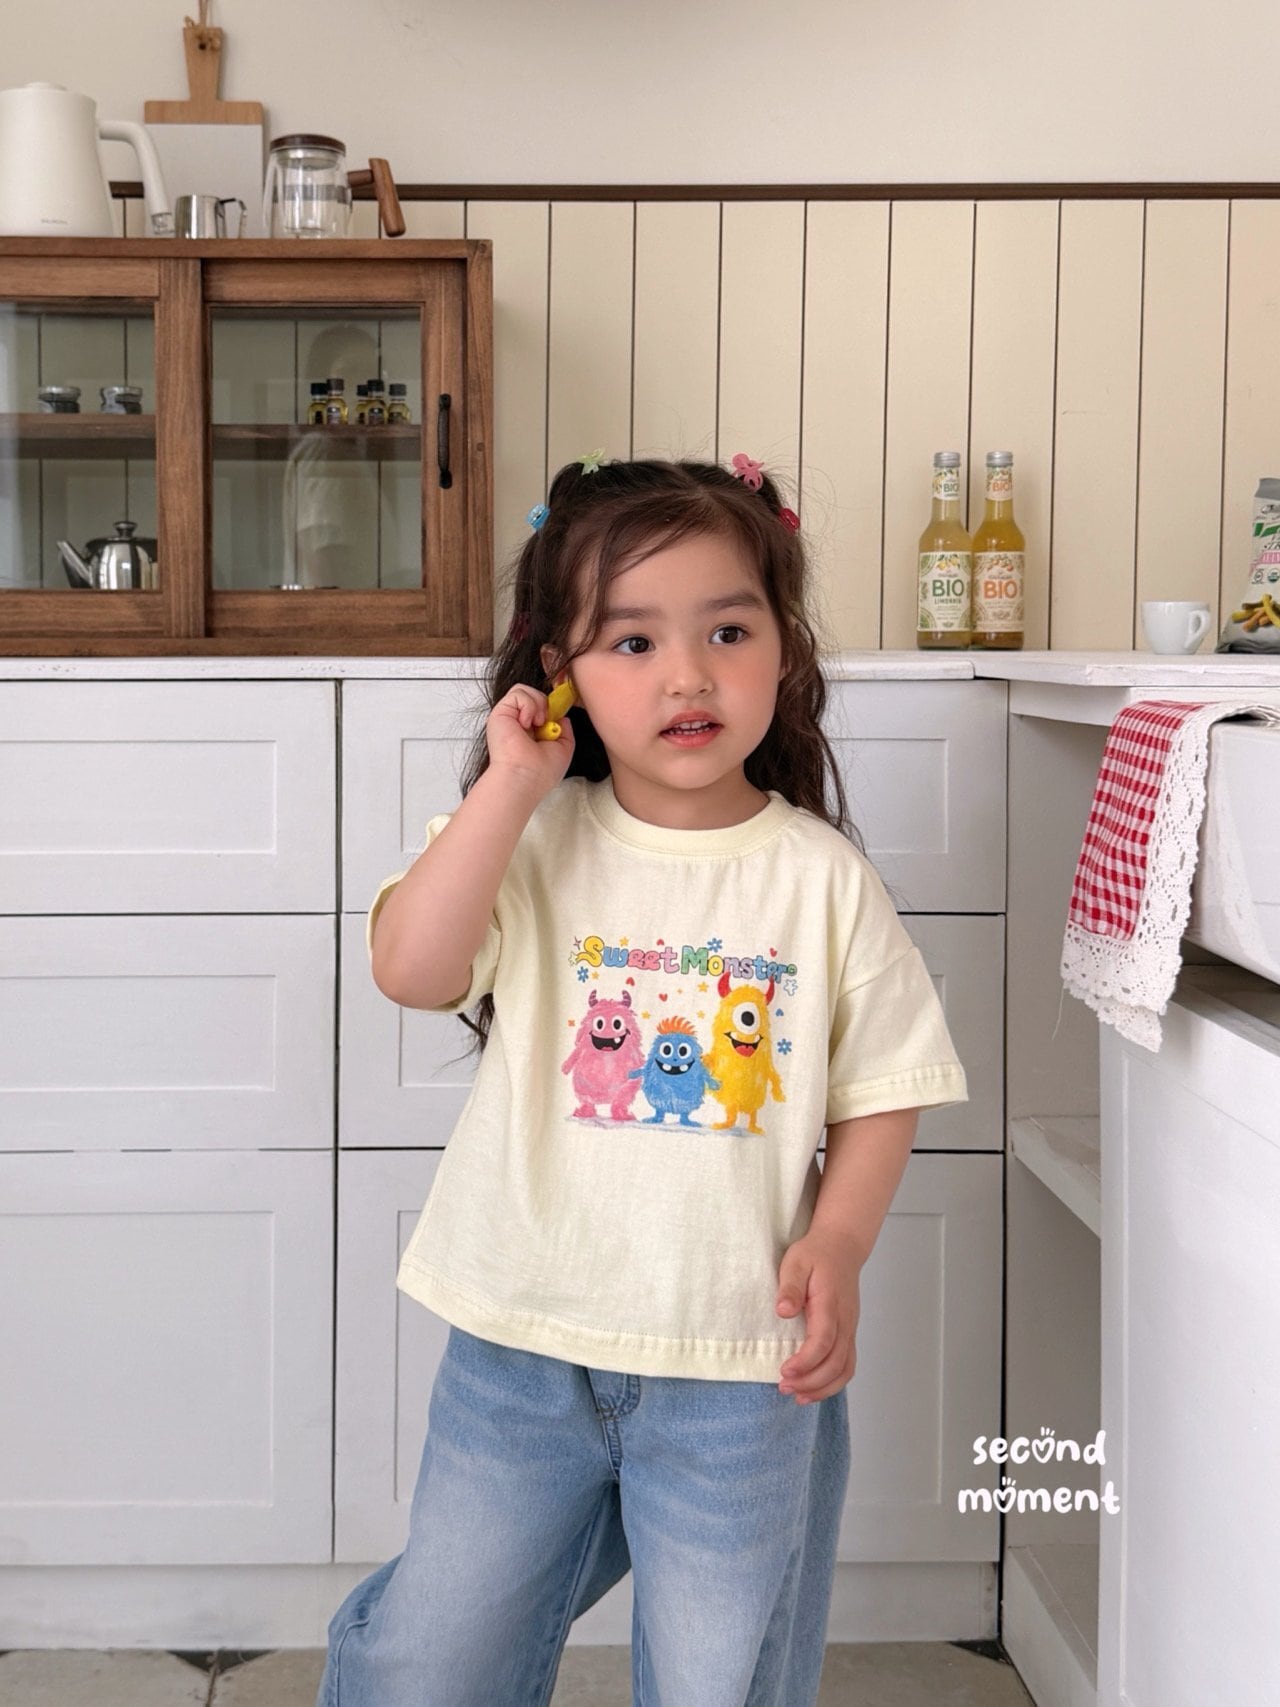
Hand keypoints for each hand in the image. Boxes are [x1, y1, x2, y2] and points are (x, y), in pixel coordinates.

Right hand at [486, 680, 576, 794]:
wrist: (525, 776)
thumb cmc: (542, 771)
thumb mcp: (564, 748)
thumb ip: (564, 730)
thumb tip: (561, 715)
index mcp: (531, 732)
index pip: (541, 707)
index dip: (551, 707)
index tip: (556, 717)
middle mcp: (518, 723)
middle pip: (534, 695)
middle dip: (546, 705)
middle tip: (545, 723)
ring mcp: (509, 717)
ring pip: (525, 690)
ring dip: (537, 703)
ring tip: (536, 723)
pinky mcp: (500, 712)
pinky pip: (518, 692)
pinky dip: (528, 704)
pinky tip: (527, 722)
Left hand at [775, 1227, 861, 1403]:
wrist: (842, 1247)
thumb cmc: (816, 1254)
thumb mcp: (796, 1262)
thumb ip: (790, 1286)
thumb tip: (783, 1310)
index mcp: (830, 1305)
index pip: (823, 1341)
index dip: (805, 1361)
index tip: (784, 1370)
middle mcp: (845, 1322)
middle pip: (835, 1362)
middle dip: (810, 1381)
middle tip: (783, 1386)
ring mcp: (850, 1329)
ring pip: (845, 1369)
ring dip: (822, 1388)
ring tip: (797, 1395)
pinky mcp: (848, 1334)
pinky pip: (847, 1365)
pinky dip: (832, 1383)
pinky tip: (813, 1389)